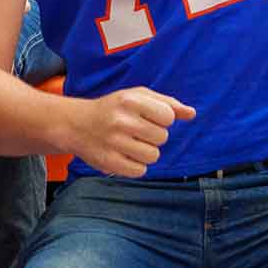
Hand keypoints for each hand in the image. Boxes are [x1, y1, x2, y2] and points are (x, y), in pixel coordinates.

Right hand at [64, 87, 195, 177]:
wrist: (75, 124)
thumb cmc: (113, 108)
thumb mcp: (137, 96)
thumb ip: (167, 103)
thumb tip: (192, 114)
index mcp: (130, 100)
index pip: (168, 117)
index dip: (162, 119)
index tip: (149, 118)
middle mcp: (121, 121)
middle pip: (162, 137)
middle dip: (153, 136)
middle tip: (136, 131)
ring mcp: (113, 142)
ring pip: (153, 156)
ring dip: (146, 152)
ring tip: (131, 143)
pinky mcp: (108, 162)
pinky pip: (140, 171)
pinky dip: (136, 165)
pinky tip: (124, 155)